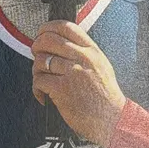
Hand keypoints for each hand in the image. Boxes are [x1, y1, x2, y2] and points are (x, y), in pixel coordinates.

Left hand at [31, 21, 126, 147]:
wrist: (112, 120)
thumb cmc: (105, 98)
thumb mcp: (101, 66)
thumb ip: (84, 53)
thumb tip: (60, 44)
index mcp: (92, 51)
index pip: (66, 27)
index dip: (48, 28)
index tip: (41, 34)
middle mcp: (82, 58)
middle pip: (48, 40)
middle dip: (36, 46)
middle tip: (36, 55)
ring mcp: (72, 73)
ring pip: (41, 60)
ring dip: (36, 71)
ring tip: (43, 81)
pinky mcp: (62, 89)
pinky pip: (39, 80)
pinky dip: (37, 89)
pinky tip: (44, 96)